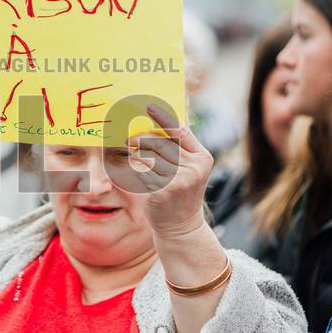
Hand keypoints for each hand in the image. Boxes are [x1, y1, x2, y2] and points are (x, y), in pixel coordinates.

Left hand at [128, 104, 213, 240]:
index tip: (148, 106)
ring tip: (131, 156)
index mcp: (202, 158)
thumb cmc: (179, 193)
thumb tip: (155, 124)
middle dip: (141, 139)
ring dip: (136, 154)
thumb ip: (178, 149)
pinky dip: (135, 168)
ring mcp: (181, 180)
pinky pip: (143, 171)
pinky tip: (133, 170)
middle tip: (129, 139)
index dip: (163, 117)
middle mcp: (194, 167)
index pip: (181, 131)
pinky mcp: (165, 190)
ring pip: (149, 155)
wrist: (180, 226)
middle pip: (160, 142)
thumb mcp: (187, 170)